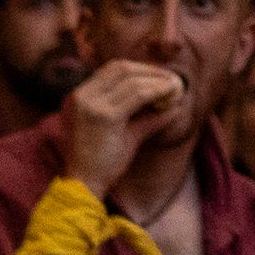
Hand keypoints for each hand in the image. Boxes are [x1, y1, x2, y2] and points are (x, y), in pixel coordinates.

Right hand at [60, 61, 184, 195]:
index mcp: (78, 97)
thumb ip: (146, 116)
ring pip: (132, 80)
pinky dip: (157, 92)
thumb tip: (175, 104)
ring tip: (175, 89)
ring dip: (157, 81)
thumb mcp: (125, 133)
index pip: (112, 69)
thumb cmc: (102, 163)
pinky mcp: (103, 117)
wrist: (84, 186)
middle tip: (173, 80)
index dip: (140, 69)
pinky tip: (171, 97)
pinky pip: (138, 95)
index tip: (161, 77)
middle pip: (121, 68)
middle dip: (151, 71)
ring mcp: (90, 105)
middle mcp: (80, 96)